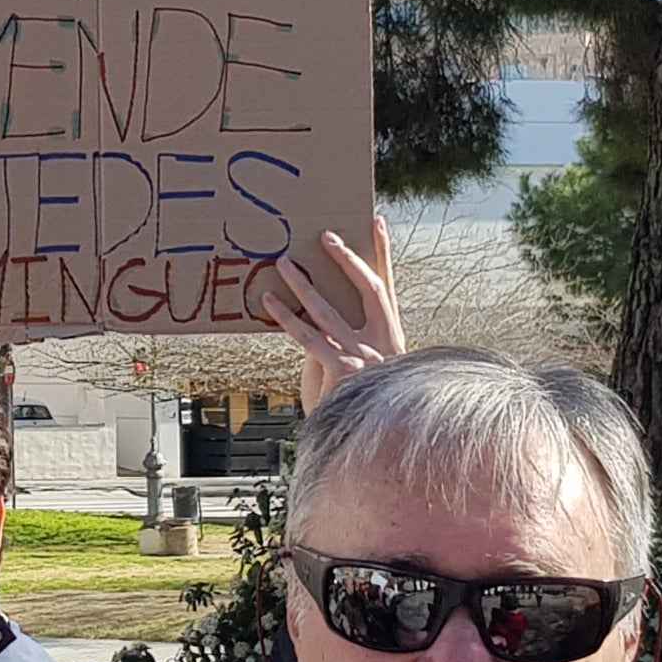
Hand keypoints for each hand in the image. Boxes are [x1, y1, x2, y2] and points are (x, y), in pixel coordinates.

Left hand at [261, 216, 403, 413]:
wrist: (363, 441)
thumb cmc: (351, 400)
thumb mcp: (353, 365)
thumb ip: (341, 337)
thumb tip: (313, 307)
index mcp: (391, 335)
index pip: (387, 286)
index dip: (382, 252)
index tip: (376, 220)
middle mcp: (384, 342)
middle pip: (369, 289)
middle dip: (348, 259)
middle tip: (326, 236)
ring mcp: (365, 356)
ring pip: (330, 310)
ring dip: (304, 284)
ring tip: (283, 262)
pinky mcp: (343, 370)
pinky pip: (310, 337)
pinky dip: (287, 318)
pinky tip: (269, 302)